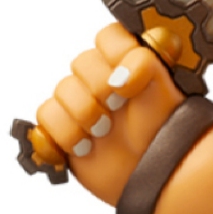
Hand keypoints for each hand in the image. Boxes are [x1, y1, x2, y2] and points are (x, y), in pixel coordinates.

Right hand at [33, 23, 183, 203]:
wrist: (155, 176)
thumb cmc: (166, 133)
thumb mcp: (165, 91)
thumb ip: (145, 64)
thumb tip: (117, 73)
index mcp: (130, 62)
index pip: (109, 37)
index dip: (115, 56)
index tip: (129, 84)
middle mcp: (105, 78)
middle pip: (81, 62)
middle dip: (99, 90)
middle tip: (117, 111)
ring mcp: (83, 102)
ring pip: (61, 89)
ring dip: (83, 115)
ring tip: (103, 133)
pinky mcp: (65, 127)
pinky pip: (46, 116)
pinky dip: (65, 133)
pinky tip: (86, 147)